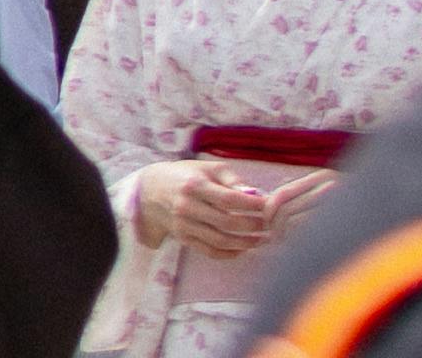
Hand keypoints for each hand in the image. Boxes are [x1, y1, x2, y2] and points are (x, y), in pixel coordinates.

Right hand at [139, 162, 294, 257]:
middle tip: (270, 226)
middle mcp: (188, 208)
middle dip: (251, 226)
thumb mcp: (207, 168)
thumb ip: (231, 179)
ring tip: (262, 240)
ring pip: (218, 240)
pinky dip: (227, 254)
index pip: (228, 199)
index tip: (269, 206)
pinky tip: (242, 249)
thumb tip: (254, 194)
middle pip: (225, 222)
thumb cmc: (185, 175)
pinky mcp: (183, 239)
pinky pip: (208, 251)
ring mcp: (185, 226)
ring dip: (243, 243)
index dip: (251, 205)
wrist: (151, 192)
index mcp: (196, 185)